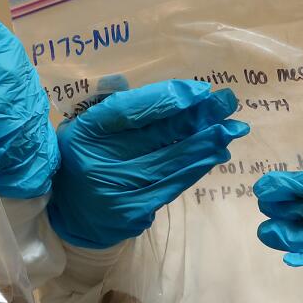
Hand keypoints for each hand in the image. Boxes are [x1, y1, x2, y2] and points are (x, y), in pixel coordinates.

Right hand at [48, 80, 248, 248]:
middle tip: (227, 103)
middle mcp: (98, 163)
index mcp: (83, 134)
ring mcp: (117, 191)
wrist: (70, 217)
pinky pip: (172, 185)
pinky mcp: (134, 212)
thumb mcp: (83, 128)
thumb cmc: (81, 160)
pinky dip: (196, 168)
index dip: (166, 99)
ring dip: (206, 144)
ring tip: (232, 129)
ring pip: (170, 162)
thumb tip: (148, 86)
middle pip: (156, 135)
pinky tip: (215, 154)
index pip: (128, 111)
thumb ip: (112, 105)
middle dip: (197, 117)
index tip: (199, 91)